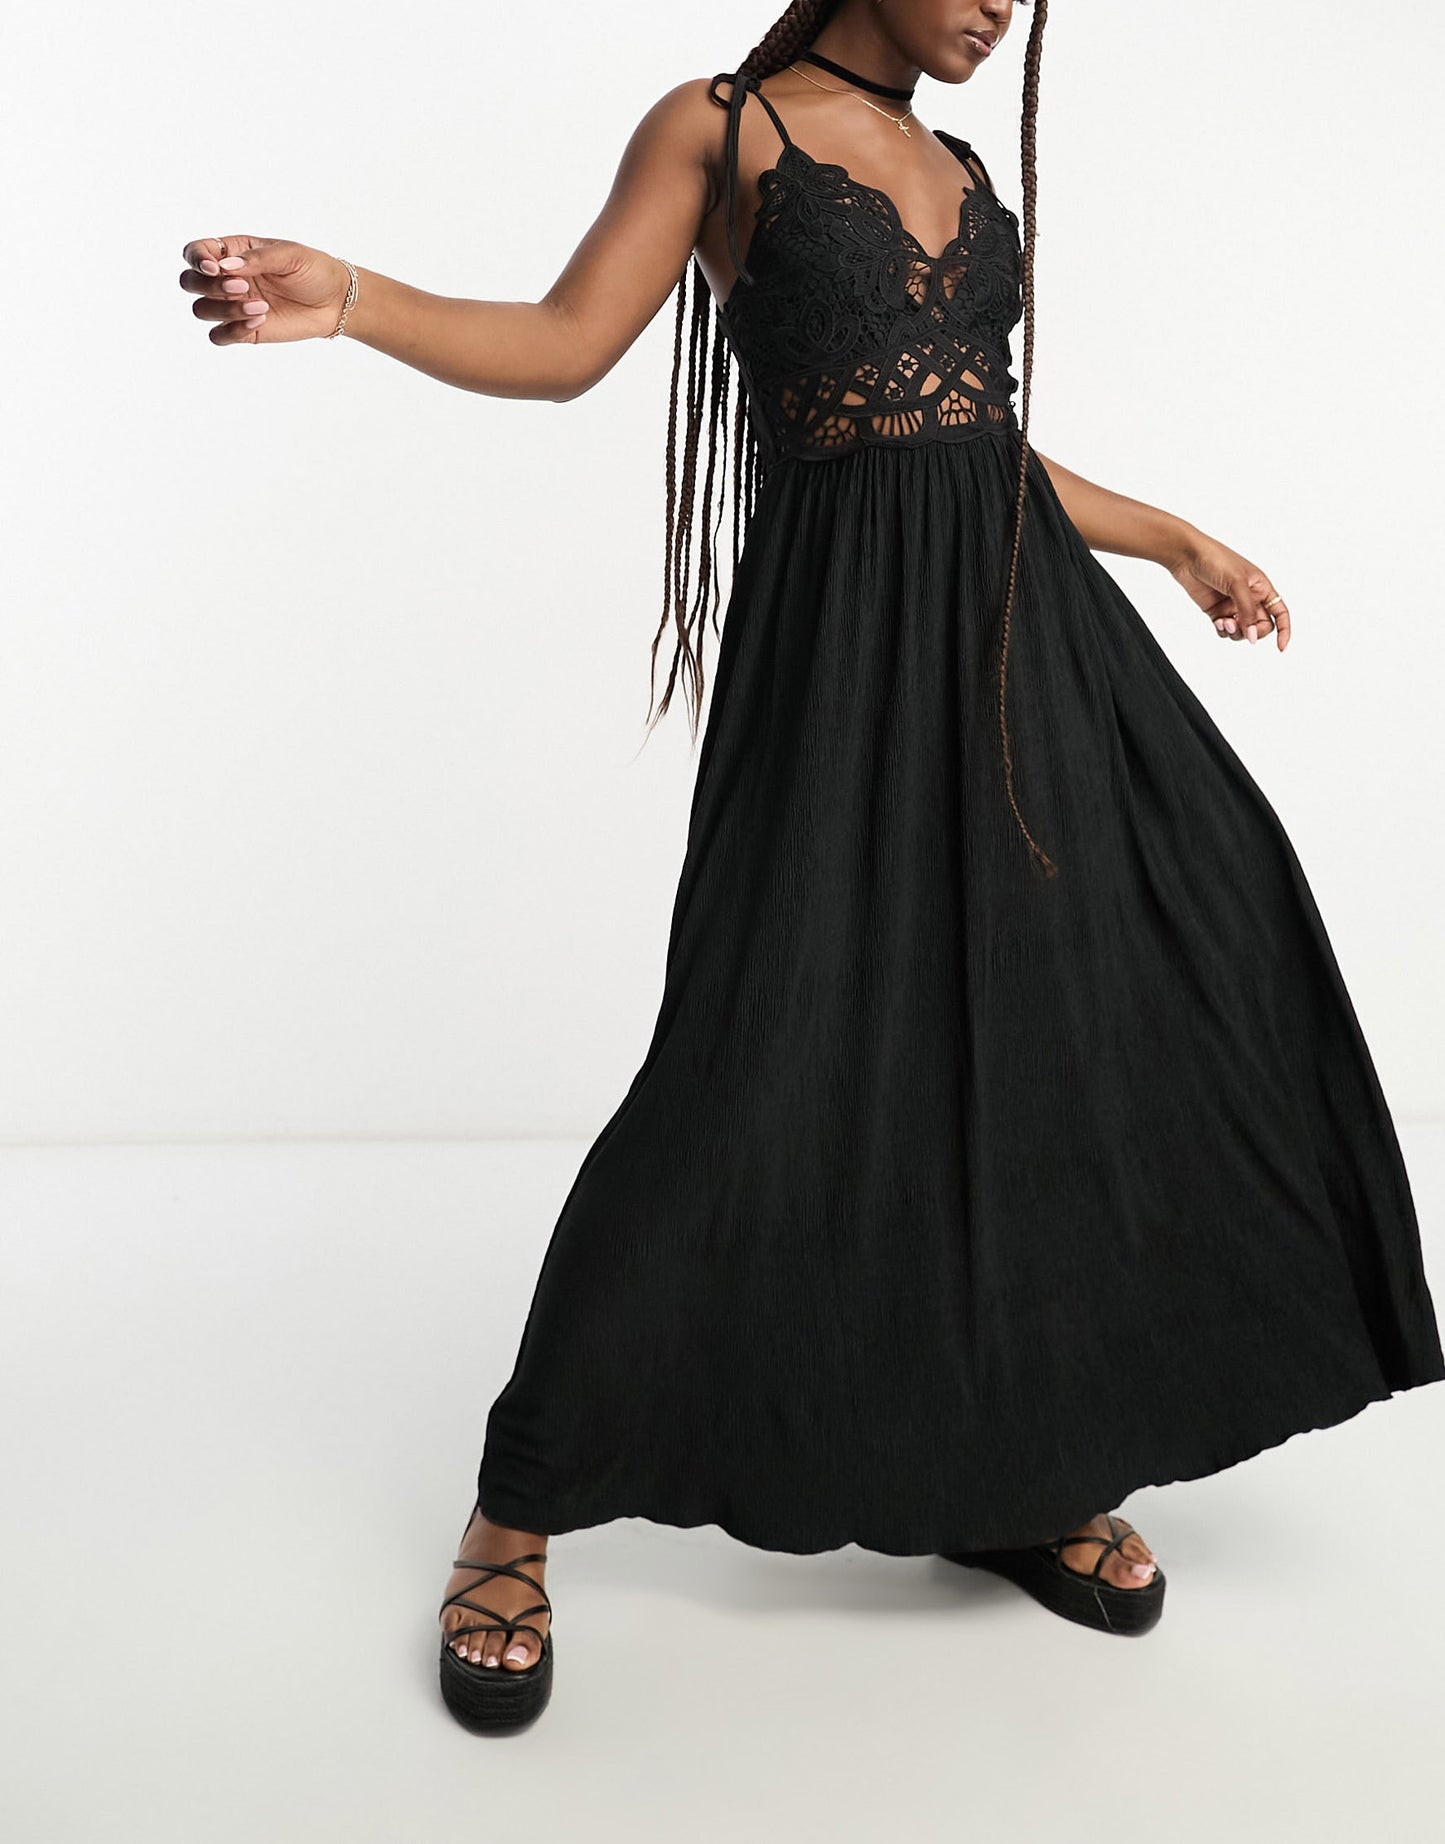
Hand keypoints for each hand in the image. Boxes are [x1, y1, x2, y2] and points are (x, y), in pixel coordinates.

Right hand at [178, 237, 350, 344]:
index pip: (196, 252)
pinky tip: (259, 322)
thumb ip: (257, 259)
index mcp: (233, 252)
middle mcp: (226, 278)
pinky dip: (232, 331)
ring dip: (224, 310)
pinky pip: (219, 336)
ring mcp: (233, 305)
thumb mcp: (289, 254)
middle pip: (190, 282)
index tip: (215, 268)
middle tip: (242, 287)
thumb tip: (225, 266)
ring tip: (260, 306)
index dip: (196, 259)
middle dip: (208, 286)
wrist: (336, 301)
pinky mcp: (244, 330)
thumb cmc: (313, 270)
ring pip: (201, 310)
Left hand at [1165, 530, 1290, 650]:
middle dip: (1252, 632)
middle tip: (1239, 626)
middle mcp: (1250, 598)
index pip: (1280, 613)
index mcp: (1262, 588)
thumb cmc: (1216, 560)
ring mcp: (1233, 606)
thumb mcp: (1237, 584)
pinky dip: (1223, 631)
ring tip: (1224, 623)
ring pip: (1243, 632)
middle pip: (1261, 627)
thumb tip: (1253, 637)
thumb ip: (1247, 612)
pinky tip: (1218, 622)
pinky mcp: (1217, 612)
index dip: (1284, 630)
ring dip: (1236, 632)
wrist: (1187, 557)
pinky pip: (1226, 631)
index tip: (1281, 647)